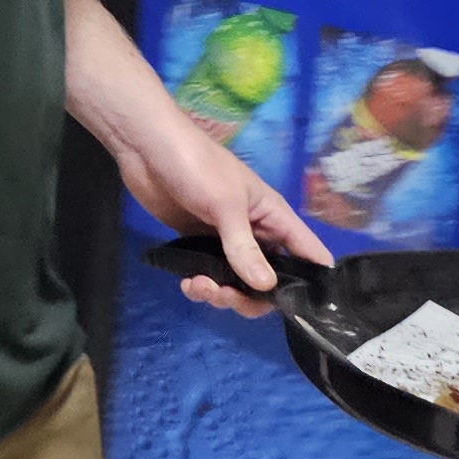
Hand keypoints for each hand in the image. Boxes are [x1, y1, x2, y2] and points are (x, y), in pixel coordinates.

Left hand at [117, 116, 330, 318]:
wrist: (146, 149)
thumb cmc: (196, 167)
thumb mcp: (225, 205)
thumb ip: (244, 248)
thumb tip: (266, 287)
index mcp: (273, 217)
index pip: (308, 253)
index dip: (312, 283)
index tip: (303, 310)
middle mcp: (255, 233)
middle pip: (269, 280)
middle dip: (251, 297)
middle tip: (227, 296)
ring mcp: (225, 241)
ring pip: (237, 284)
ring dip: (222, 294)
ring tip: (199, 286)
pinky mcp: (196, 245)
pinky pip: (209, 277)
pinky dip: (202, 287)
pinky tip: (187, 283)